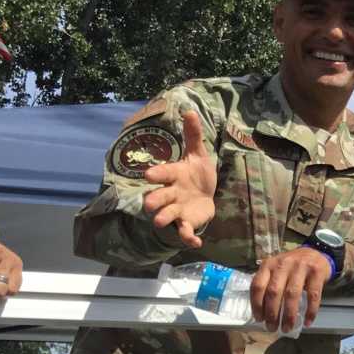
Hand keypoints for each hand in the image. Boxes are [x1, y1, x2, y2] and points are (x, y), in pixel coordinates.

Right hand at [140, 110, 217, 248]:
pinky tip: (196, 243)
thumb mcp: (198, 154)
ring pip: (167, 216)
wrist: (205, 194)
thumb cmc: (197, 174)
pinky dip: (189, 238)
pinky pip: (185, 232)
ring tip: (161, 222)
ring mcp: (178, 209)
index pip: (163, 174)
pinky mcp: (188, 222)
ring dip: (164, 219)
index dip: (157, 174)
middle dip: (154, 201)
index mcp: (173, 175)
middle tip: (149, 204)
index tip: (148, 174)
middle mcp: (171, 193)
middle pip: (159, 198)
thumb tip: (190, 110)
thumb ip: (193, 136)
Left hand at [249, 246, 333, 332]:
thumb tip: (262, 313)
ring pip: (292, 295)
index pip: (258, 285)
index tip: (259, 319)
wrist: (316, 252)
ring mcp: (301, 267)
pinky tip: (307, 322)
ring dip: (288, 315)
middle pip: (274, 292)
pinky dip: (310, 311)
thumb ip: (268, 284)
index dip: (257, 304)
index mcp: (269, 264)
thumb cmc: (292, 266)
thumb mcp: (276, 270)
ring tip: (286, 328)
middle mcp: (283, 264)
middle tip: (272, 328)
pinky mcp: (317, 272)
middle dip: (272, 314)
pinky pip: (313, 295)